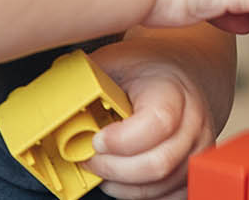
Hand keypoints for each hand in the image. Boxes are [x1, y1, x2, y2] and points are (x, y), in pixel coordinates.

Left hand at [81, 40, 221, 199]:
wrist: (183, 72)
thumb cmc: (145, 69)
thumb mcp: (114, 61)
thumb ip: (85, 79)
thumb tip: (50, 98)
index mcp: (172, 89)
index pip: (157, 123)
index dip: (121, 140)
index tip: (96, 139)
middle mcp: (193, 120)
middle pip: (158, 164)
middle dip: (114, 169)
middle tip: (90, 160)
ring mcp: (198, 147)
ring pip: (161, 186)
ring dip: (123, 185)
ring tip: (103, 168)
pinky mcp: (195, 169)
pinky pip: (170, 196)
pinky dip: (140, 194)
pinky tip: (123, 178)